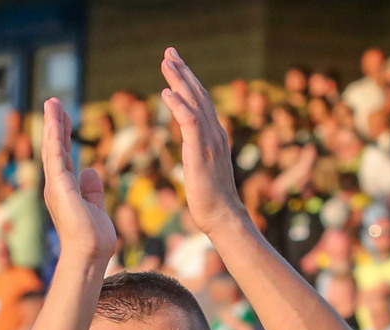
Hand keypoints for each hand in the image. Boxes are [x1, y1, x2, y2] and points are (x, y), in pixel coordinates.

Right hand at [39, 98, 115, 262]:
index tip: (62, 117)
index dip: (62, 135)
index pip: (63, 156)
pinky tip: (55, 121)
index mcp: (64, 189)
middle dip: (55, 124)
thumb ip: (92, 189)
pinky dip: (54, 138)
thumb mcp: (95, 206)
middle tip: (53, 102)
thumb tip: (90, 170)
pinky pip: (56, 157)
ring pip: (52, 148)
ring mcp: (55, 186)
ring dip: (52, 124)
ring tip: (52, 102)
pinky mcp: (59, 187)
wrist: (89, 254)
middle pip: (55, 148)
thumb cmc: (93, 238)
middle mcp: (56, 185)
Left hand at [160, 48, 247, 233]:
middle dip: (183, 72)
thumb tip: (191, 144)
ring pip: (194, 103)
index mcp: (214, 135)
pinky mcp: (201, 153)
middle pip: (198, 95)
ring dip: (179, 81)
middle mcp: (214, 133)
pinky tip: (166, 93)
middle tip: (169, 52)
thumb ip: (199, 149)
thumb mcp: (203, 166)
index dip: (188, 80)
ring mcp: (209, 142)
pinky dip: (178, 106)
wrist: (223, 216)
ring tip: (166, 63)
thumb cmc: (211, 198)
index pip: (200, 101)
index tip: (175, 64)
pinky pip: (189, 123)